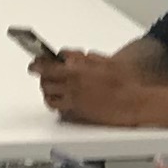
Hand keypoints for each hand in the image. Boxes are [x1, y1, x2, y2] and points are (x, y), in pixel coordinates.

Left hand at [34, 46, 167, 125]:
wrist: (133, 102)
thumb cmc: (124, 83)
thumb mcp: (104, 61)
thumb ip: (83, 58)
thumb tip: (67, 56)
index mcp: (78, 69)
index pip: (47, 64)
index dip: (38, 64)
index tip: (34, 63)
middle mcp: (73, 84)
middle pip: (45, 80)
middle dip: (42, 76)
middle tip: (42, 74)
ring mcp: (74, 99)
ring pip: (49, 95)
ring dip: (47, 90)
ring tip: (50, 88)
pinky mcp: (78, 112)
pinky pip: (58, 108)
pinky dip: (55, 103)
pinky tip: (58, 101)